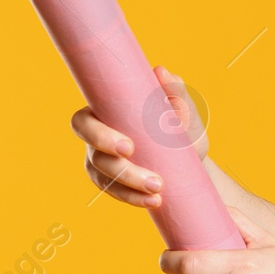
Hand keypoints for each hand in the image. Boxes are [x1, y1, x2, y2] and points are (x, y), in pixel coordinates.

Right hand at [75, 65, 208, 206]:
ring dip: (130, 186)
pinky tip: (154, 201)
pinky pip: (115, 194)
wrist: (191, 160)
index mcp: (105, 113)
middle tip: (150, 175)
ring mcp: (102, 162)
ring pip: (103, 177)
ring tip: (159, 189)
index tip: (128, 146)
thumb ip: (175, 93)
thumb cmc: (182, 128)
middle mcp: (97, 137)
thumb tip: (161, 72)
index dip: (98, 135)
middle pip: (93, 154)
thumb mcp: (184, 112)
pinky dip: (133, 198)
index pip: (83, 121)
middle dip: (117, 167)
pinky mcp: (113, 183)